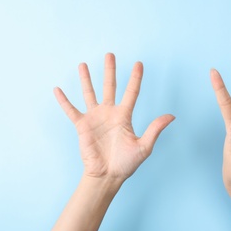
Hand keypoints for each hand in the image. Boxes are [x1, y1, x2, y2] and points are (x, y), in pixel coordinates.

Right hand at [54, 53, 174, 181]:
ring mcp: (95, 118)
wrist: (107, 176)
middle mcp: (109, 113)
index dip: (136, 78)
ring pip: (89, 93)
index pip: (131, 92)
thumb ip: (155, 129)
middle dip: (110, 70)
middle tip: (110, 54)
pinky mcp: (82, 126)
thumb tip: (172, 116)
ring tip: (83, 64)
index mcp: (124, 116)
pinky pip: (71, 110)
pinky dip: (64, 101)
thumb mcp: (144, 146)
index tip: (139, 63)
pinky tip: (57, 89)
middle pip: (110, 86)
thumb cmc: (126, 163)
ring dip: (86, 79)